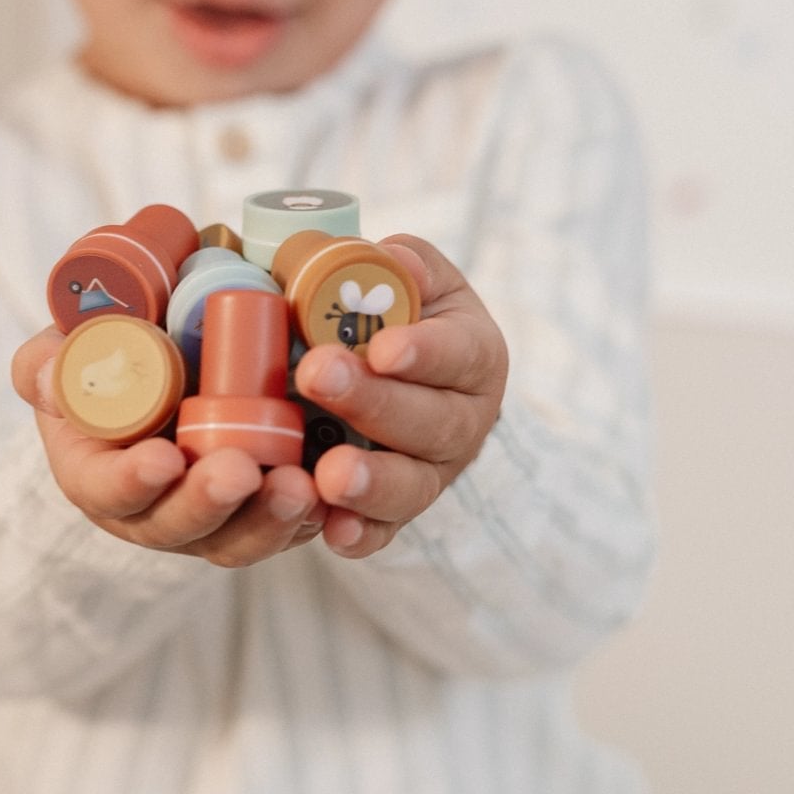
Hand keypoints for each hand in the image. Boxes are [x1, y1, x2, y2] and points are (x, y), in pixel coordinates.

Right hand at [10, 328, 327, 567]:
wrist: (169, 355)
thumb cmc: (107, 356)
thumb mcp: (63, 352)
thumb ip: (48, 362)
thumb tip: (53, 377)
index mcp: (96, 475)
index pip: (108, 492)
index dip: (132, 483)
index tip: (162, 459)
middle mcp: (151, 511)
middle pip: (180, 527)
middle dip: (212, 504)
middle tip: (244, 472)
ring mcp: (209, 520)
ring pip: (238, 539)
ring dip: (270, 520)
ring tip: (301, 486)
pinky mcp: (259, 514)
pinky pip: (286, 528)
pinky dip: (312, 518)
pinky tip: (335, 495)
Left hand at [292, 237, 508, 557]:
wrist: (395, 378)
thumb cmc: (398, 317)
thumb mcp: (411, 279)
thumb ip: (403, 266)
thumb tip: (392, 259)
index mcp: (474, 355)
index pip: (459, 354)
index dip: (424, 353)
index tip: (383, 347)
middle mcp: (464, 421)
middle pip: (432, 423)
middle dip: (376, 402)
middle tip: (318, 376)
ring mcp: (432, 473)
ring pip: (413, 486)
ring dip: (372, 481)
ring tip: (330, 474)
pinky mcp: (396, 512)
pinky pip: (384, 532)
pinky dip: (361, 535)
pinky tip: (333, 532)